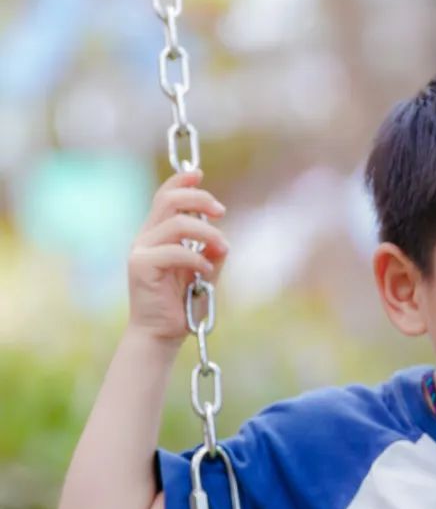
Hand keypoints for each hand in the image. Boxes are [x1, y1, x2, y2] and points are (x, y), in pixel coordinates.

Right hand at [128, 168, 228, 342]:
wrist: (161, 335)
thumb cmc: (181, 306)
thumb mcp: (202, 274)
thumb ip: (210, 253)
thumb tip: (221, 237)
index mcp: (157, 236)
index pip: (164, 197)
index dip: (181, 182)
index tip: (199, 174)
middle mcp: (145, 239)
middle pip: (168, 201)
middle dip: (199, 199)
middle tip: (221, 212)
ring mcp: (141, 251)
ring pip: (176, 224)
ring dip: (206, 232)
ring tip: (222, 247)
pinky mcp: (141, 266)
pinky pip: (175, 251)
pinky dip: (197, 257)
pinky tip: (206, 270)